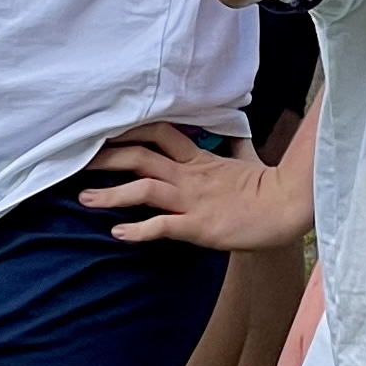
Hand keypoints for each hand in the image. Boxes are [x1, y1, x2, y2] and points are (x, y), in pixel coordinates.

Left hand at [80, 122, 314, 250]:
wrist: (288, 207)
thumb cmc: (269, 187)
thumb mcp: (248, 160)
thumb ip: (236, 149)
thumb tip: (238, 138)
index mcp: (199, 161)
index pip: (158, 134)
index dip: (128, 131)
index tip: (103, 133)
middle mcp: (190, 177)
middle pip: (140, 157)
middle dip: (106, 159)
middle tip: (77, 162)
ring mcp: (193, 201)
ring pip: (144, 189)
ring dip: (111, 194)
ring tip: (85, 199)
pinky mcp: (198, 225)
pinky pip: (162, 226)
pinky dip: (138, 230)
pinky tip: (117, 234)